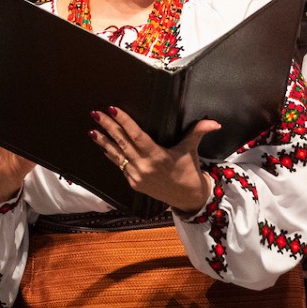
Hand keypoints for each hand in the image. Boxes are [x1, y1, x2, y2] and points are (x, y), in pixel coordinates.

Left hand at [91, 108, 214, 212]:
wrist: (187, 198)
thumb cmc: (188, 170)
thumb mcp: (191, 150)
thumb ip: (198, 132)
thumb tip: (214, 123)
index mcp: (157, 156)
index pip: (136, 135)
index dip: (123, 122)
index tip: (113, 109)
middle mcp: (144, 166)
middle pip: (122, 143)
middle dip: (108, 127)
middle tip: (96, 114)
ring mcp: (137, 176)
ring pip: (117, 155)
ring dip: (104, 142)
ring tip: (92, 130)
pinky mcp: (134, 183)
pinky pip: (120, 166)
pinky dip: (111, 155)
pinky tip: (103, 146)